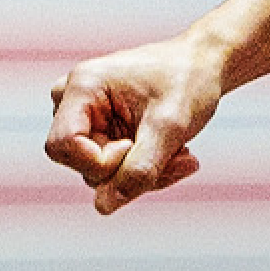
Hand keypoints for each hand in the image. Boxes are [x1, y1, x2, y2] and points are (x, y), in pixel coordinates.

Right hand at [45, 37, 216, 213]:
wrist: (205, 64)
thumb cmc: (189, 80)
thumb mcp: (171, 125)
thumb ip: (139, 169)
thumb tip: (104, 207)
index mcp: (83, 86)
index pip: (64, 146)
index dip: (100, 161)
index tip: (136, 146)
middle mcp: (74, 100)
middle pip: (85, 165)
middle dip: (133, 170)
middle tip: (178, 158)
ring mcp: (85, 117)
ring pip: (101, 174)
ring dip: (145, 171)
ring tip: (182, 152)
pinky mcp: (100, 131)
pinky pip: (113, 170)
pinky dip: (146, 167)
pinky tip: (177, 153)